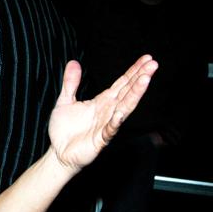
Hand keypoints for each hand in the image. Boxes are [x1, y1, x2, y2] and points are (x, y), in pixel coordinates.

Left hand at [48, 54, 157, 170]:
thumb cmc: (64, 129)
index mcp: (102, 101)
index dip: (134, 71)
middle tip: (153, 64)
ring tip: (145, 79)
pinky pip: (110, 128)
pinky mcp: (101, 139)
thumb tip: (74, 62)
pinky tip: (122, 111)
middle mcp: (108, 111)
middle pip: (127, 92)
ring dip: (135, 94)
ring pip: (124, 107)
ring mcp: (106, 124)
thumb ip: (71, 82)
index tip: (146, 58)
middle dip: (140, 78)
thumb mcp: (64, 100)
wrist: (58, 152)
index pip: (122, 83)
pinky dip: (116, 120)